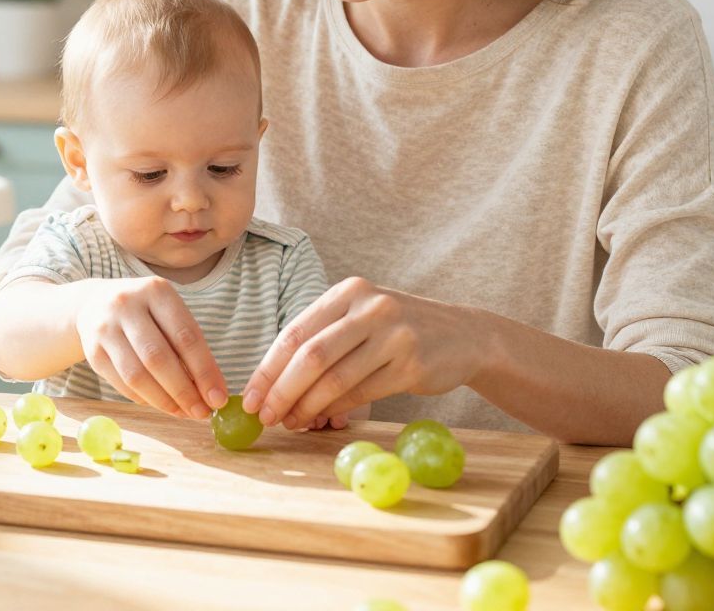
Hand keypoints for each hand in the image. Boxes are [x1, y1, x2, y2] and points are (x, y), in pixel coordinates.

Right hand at [75, 277, 228, 418]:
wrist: (94, 303)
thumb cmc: (145, 312)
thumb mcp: (168, 313)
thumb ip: (189, 346)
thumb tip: (213, 391)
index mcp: (156, 291)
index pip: (185, 337)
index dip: (204, 371)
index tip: (218, 398)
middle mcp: (127, 305)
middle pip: (159, 358)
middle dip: (184, 391)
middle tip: (202, 413)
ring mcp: (105, 328)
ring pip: (137, 375)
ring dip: (164, 401)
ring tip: (183, 413)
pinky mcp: (92, 351)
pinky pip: (121, 384)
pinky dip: (145, 399)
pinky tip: (161, 404)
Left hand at [242, 277, 481, 430]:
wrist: (464, 336)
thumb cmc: (399, 331)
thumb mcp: (361, 318)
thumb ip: (322, 339)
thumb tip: (272, 382)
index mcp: (348, 292)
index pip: (295, 332)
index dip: (267, 368)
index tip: (250, 396)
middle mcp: (370, 307)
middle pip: (310, 355)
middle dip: (281, 390)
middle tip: (264, 416)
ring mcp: (394, 334)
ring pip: (334, 378)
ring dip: (305, 406)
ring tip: (289, 422)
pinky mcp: (411, 364)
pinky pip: (361, 393)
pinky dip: (335, 410)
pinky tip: (320, 420)